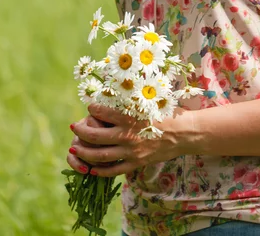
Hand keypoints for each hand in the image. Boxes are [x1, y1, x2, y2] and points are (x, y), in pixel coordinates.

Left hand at [68, 103, 191, 177]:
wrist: (185, 133)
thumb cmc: (167, 113)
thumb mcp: (147, 102)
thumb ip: (129, 100)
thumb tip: (115, 89)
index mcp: (129, 117)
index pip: (102, 112)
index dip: (92, 109)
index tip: (89, 108)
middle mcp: (128, 135)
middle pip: (95, 136)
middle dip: (80, 132)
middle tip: (74, 127)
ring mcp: (132, 151)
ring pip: (101, 155)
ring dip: (85, 152)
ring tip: (75, 148)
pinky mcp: (137, 162)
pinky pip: (115, 170)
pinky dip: (101, 170)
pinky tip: (92, 169)